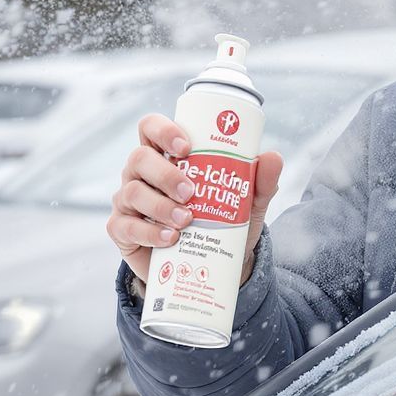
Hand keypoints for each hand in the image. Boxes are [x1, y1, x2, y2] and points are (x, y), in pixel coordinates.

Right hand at [107, 113, 282, 284]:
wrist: (209, 267)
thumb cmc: (221, 223)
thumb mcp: (246, 203)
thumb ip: (259, 181)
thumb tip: (273, 156)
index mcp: (165, 156)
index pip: (150, 128)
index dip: (163, 130)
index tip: (187, 147)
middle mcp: (142, 173)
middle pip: (139, 158)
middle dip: (165, 173)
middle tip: (191, 192)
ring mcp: (128, 201)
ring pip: (133, 192)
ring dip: (161, 206)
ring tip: (187, 220)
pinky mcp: (123, 231)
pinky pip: (126, 226)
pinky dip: (150, 232)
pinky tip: (170, 239)